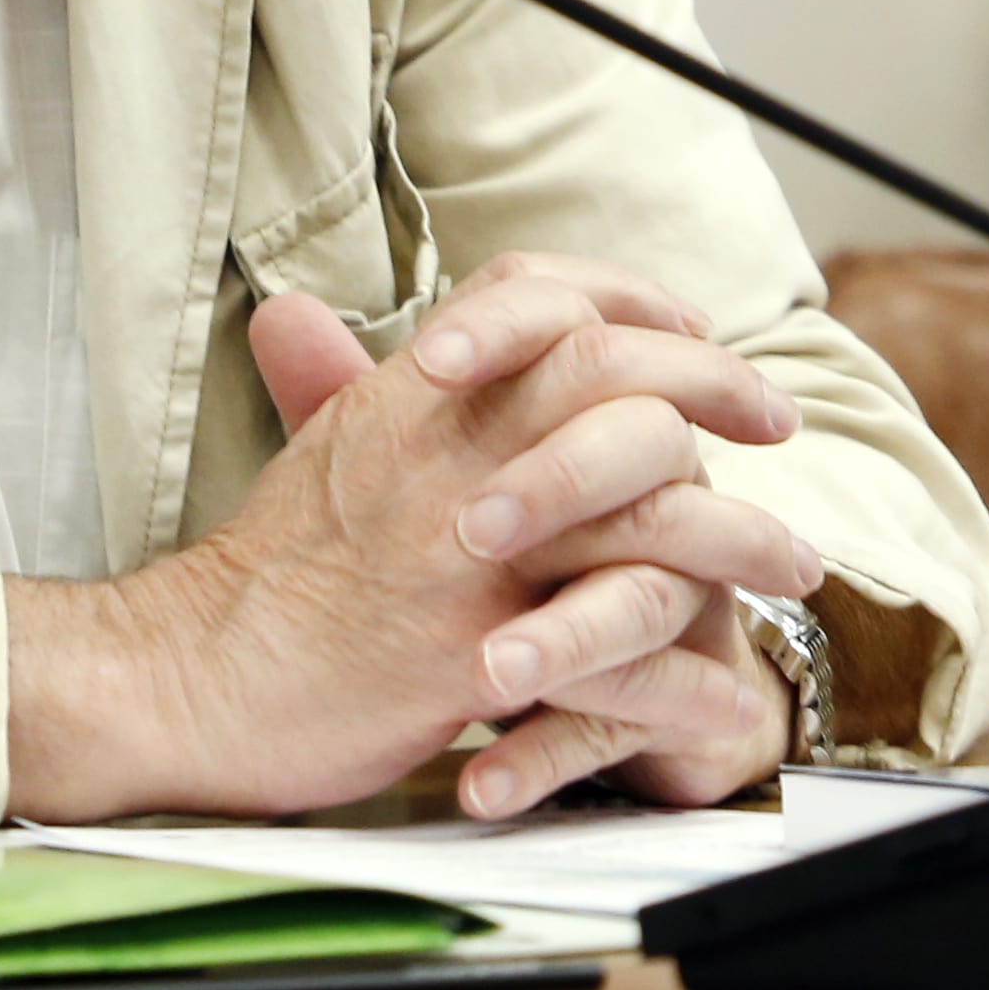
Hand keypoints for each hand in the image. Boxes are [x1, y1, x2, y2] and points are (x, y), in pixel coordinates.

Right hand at [7, 252, 819, 822]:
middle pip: (609, 375)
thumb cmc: (261, 575)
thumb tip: (299, 309)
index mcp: (415, 400)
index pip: (540, 296)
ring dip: (737, 536)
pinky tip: (733, 693)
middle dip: (714, 387)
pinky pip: (613, 658)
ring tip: (800, 565)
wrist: (188, 679)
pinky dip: (686, 680)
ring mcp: (463, 557)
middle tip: (775, 419)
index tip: (695, 327)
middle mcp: (447, 456)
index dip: (633, 297)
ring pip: (639, 513)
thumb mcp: (312, 449)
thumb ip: (341, 379)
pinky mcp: (468, 657)